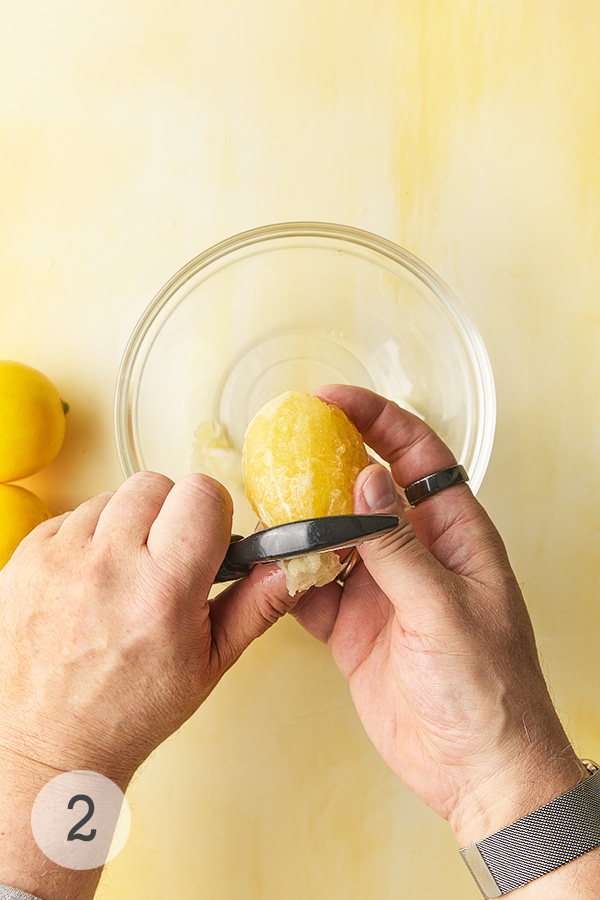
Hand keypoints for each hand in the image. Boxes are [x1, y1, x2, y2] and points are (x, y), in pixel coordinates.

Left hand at [0, 471, 296, 783]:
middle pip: (155, 484)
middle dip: (168, 514)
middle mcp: (108, 564)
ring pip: (110, 498)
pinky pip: (69, 517)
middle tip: (164, 558)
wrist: (50, 745)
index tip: (205, 539)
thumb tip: (293, 564)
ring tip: (122, 577)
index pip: (200, 493)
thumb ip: (258, 605)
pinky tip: (89, 583)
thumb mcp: (211, 663)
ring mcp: (59, 558)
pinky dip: (84, 541)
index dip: (211, 512)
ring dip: (124, 527)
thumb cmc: (131, 711)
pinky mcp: (25, 557)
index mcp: (164, 589)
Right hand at [290, 386, 586, 849]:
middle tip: (281, 446)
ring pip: (332, 536)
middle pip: (365, 489)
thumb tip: (367, 481)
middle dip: (325, 464)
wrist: (475, 770)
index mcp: (454, 534)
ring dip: (300, 521)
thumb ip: (400, 547)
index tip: (332, 400)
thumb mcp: (446, 610)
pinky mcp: (352, 627)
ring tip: (264, 505)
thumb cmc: (489, 689)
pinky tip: (268, 569)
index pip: (417, 456)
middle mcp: (414, 553)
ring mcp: (380, 589)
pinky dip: (288, 578)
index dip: (377, 419)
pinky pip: (312, 589)